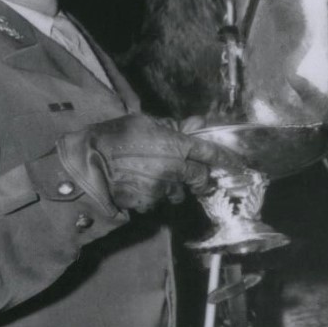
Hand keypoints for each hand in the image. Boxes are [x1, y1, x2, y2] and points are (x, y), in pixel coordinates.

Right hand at [56, 113, 247, 213]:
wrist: (89, 164)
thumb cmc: (115, 137)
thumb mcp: (143, 122)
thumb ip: (171, 126)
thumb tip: (192, 125)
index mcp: (177, 146)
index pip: (211, 153)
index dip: (227, 159)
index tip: (238, 164)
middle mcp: (175, 170)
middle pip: (201, 178)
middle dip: (200, 177)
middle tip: (192, 173)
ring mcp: (162, 189)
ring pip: (179, 191)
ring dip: (174, 186)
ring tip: (155, 176)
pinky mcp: (149, 204)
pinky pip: (159, 201)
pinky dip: (154, 195)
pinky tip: (140, 185)